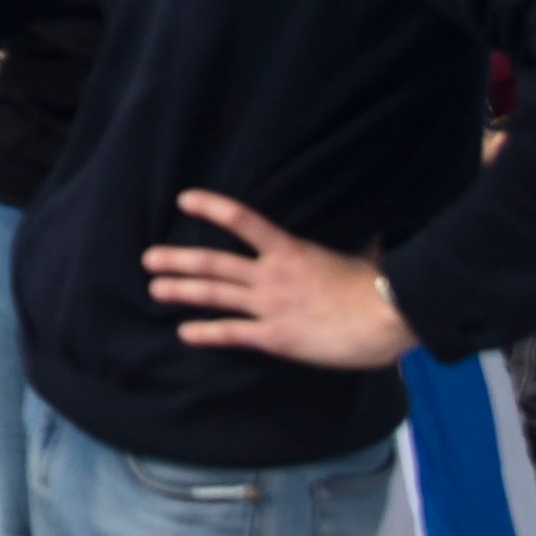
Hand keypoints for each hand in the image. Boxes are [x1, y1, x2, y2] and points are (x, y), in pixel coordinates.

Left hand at [141, 192, 416, 368]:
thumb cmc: (379, 286)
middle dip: (179, 260)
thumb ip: (359, 246)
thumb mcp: (364, 255)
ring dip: (182, 291)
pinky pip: (233, 334)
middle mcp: (272, 274)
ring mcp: (270, 305)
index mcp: (290, 249)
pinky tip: (186, 333)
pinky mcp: (276, 337)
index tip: (185, 199)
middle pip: (214, 263)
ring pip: (215, 294)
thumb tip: (377, 239)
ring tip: (155, 288)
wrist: (386, 316)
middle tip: (149, 259)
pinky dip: (206, 333)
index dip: (211, 207)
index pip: (242, 219)